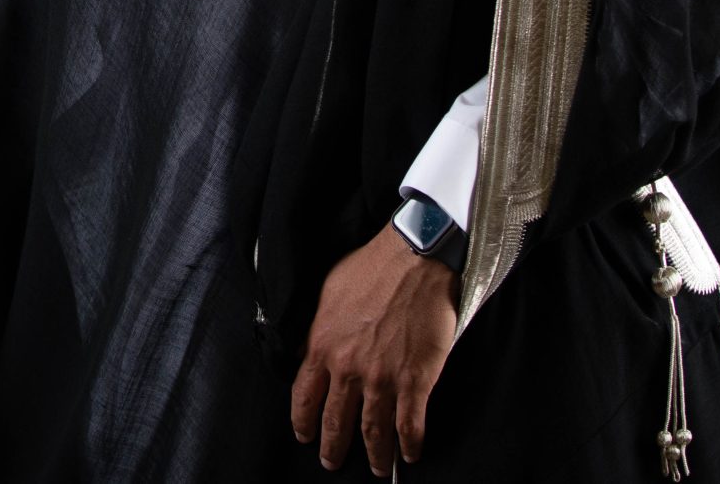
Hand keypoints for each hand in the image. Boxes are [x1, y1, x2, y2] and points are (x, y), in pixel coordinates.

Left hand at [289, 224, 457, 474]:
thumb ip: (316, 327)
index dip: (303, 422)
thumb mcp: (327, 294)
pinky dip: (410, 444)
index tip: (304, 436)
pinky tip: (410, 454)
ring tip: (376, 468)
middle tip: (333, 462)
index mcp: (321, 346)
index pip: (304, 397)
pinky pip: (410, 424)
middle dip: (333, 447)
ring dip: (375, 455)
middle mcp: (347, 368)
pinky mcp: (415, 379)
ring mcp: (382, 377)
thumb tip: (307, 346)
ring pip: (373, 430)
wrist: (414, 258)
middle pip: (336, 421)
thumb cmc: (371, 268)